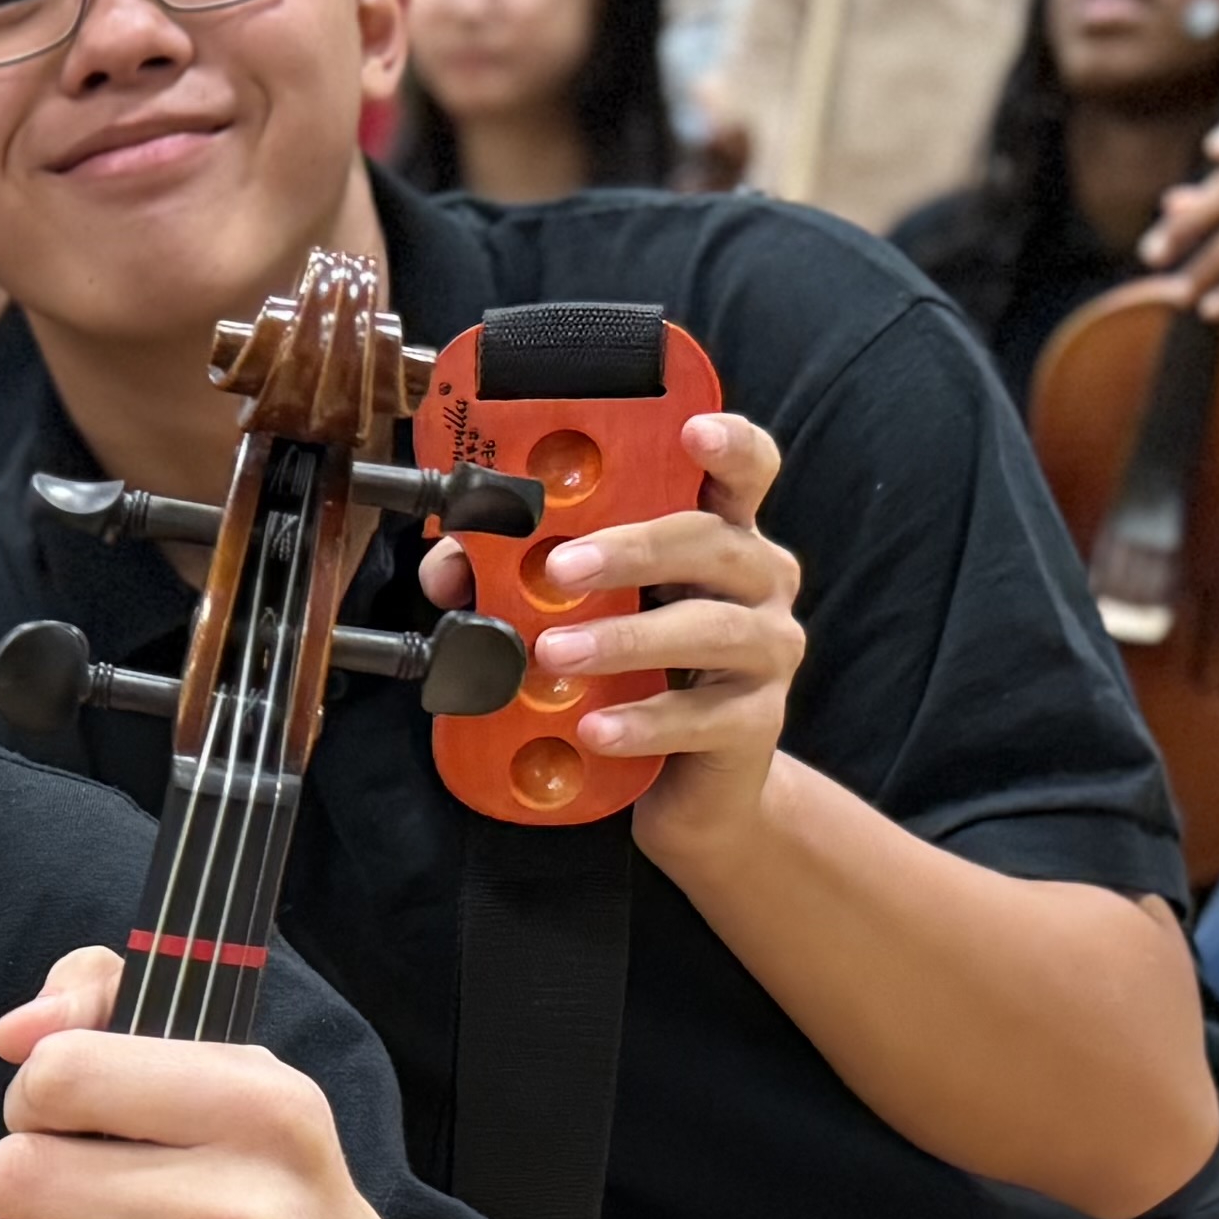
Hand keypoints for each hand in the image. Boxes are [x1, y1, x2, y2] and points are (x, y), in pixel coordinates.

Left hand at [0, 948, 479, 1218]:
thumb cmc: (287, 1210)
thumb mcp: (242, 1088)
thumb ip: (112, 1010)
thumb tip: (11, 1031)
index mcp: (263, 1109)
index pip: (62, 1074)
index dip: (38, 1099)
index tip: (72, 1126)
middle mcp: (241, 1207)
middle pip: (16, 1172)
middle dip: (25, 1187)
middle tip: (79, 1207)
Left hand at [418, 408, 805, 859]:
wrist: (686, 787)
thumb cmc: (634, 676)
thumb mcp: (582, 613)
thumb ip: (517, 578)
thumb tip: (452, 570)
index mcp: (720, 535)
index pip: (748, 470)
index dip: (729, 444)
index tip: (691, 431)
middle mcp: (758, 581)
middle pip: (712, 541)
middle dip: (634, 549)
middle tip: (560, 568)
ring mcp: (767, 651)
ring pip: (709, 629)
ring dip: (626, 639)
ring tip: (555, 653)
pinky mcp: (756, 723)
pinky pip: (701, 718)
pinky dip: (642, 723)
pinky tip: (593, 730)